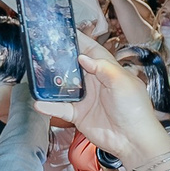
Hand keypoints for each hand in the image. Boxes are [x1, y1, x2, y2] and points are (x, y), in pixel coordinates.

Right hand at [35, 35, 169, 166]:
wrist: (133, 140)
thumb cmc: (134, 108)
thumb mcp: (122, 81)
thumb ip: (102, 67)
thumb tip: (82, 58)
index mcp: (107, 71)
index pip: (91, 51)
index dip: (79, 40)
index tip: (64, 31)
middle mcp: (94, 83)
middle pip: (74, 66)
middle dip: (60, 57)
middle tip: (43, 48)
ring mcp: (85, 99)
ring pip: (63, 86)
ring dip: (51, 81)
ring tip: (36, 72)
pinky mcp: (78, 115)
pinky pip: (60, 108)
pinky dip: (49, 106)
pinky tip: (38, 103)